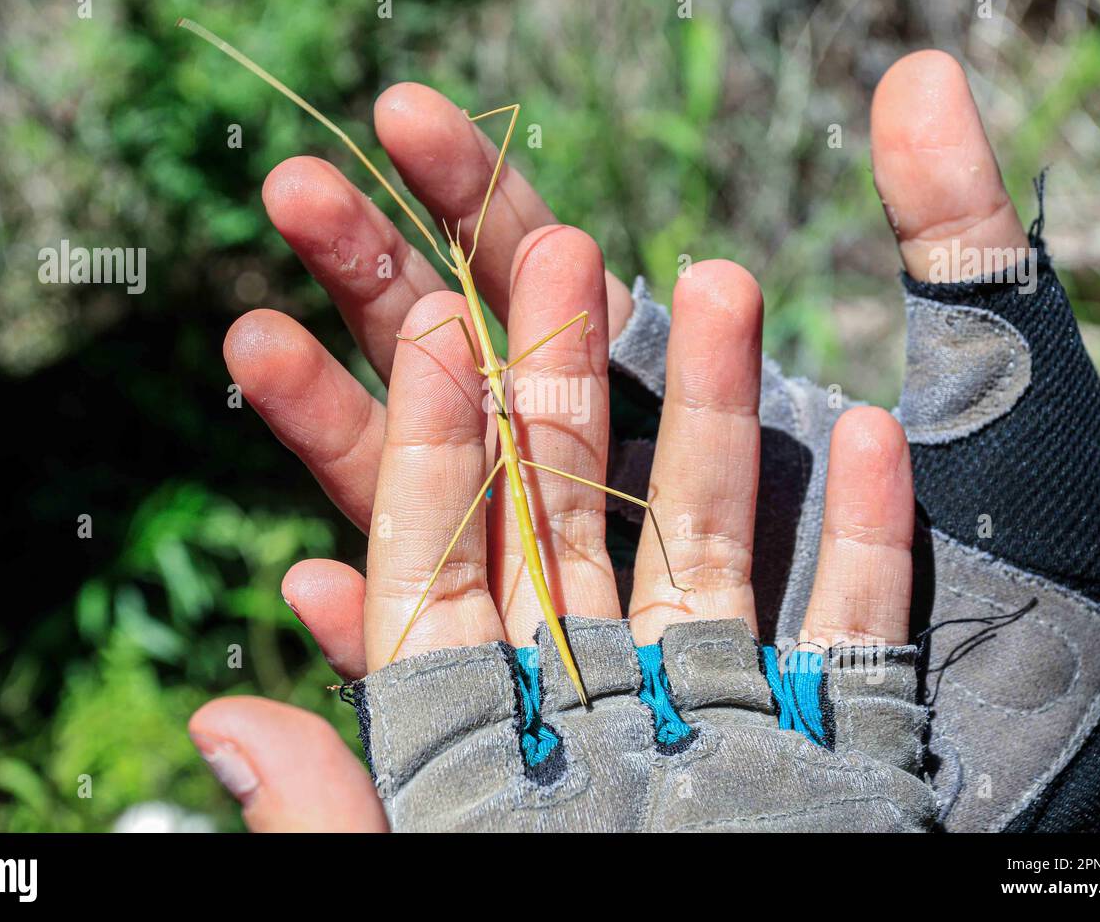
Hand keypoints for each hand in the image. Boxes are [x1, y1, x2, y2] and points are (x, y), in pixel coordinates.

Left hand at [191, 225, 919, 827]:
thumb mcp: (422, 893)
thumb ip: (340, 820)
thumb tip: (220, 724)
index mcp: (477, 746)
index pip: (439, 564)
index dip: (426, 443)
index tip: (428, 324)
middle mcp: (588, 708)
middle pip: (568, 516)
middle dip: (564, 379)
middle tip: (559, 242)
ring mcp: (712, 723)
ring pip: (713, 546)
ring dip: (724, 418)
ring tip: (724, 281)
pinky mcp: (828, 765)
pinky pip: (848, 640)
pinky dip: (865, 548)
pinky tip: (879, 441)